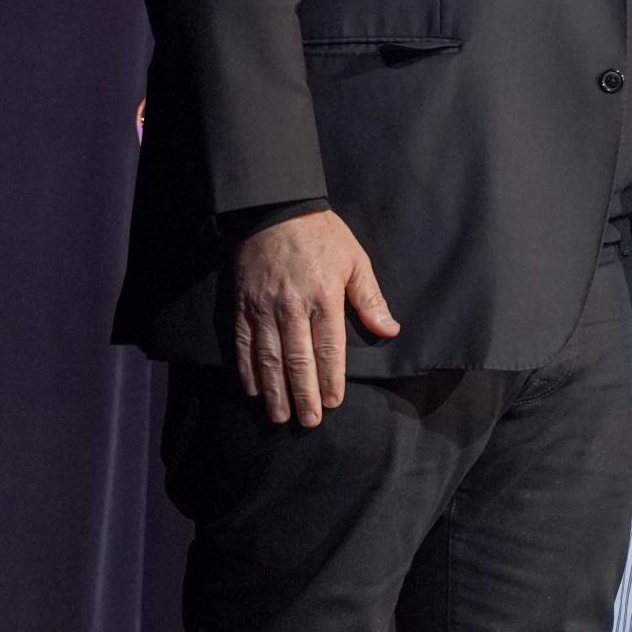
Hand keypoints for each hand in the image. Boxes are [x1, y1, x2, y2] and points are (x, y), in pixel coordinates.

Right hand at [232, 209, 399, 426]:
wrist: (273, 209)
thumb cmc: (321, 235)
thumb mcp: (354, 259)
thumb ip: (370, 298)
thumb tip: (389, 330)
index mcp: (324, 297)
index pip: (329, 347)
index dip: (330, 378)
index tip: (332, 403)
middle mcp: (292, 307)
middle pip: (298, 359)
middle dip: (303, 394)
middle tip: (307, 422)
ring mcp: (264, 308)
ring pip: (268, 357)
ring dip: (274, 390)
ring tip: (279, 415)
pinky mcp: (242, 305)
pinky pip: (244, 343)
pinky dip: (247, 369)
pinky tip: (253, 389)